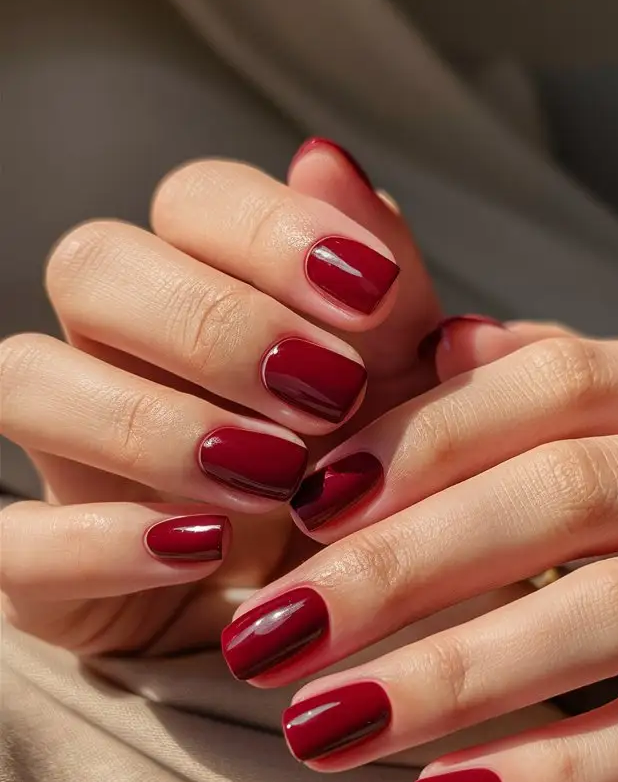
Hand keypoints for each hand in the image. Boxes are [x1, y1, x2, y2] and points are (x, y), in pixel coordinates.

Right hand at [0, 142, 439, 654]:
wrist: (345, 622)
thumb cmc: (374, 484)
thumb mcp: (413, 390)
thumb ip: (386, 286)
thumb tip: (326, 158)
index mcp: (204, 288)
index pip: (190, 198)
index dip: (271, 230)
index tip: (373, 296)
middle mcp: (114, 353)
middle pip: (91, 264)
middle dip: (214, 323)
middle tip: (327, 396)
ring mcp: (68, 457)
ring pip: (23, 379)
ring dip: (154, 423)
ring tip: (274, 479)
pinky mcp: (44, 570)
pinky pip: (14, 540)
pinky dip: (103, 542)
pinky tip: (199, 552)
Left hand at [221, 323, 617, 781]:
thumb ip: (549, 385)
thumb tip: (441, 340)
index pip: (559, 381)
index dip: (425, 435)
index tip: (302, 503)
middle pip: (569, 492)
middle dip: (402, 567)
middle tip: (266, 637)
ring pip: (616, 611)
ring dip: (453, 675)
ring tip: (318, 730)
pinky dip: (559, 770)